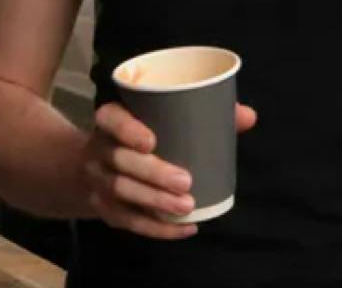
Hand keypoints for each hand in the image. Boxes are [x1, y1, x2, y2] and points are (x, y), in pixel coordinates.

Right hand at [79, 101, 256, 238]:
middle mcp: (99, 150)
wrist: (92, 167)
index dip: (127, 130)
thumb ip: (204, 113)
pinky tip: (185, 228)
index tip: (151, 141)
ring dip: (154, 202)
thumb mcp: (161, 118)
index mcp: (111, 120)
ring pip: (121, 193)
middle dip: (152, 173)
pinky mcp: (103, 209)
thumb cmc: (141, 134)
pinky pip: (128, 221)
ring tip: (187, 207)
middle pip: (119, 161)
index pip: (110, 118)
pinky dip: (157, 228)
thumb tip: (249, 116)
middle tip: (185, 182)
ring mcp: (98, 181)